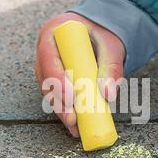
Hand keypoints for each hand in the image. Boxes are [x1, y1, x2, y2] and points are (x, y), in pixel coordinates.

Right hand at [35, 12, 125, 136]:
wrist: (101, 30)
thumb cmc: (103, 32)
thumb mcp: (111, 45)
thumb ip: (111, 66)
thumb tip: (109, 94)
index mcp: (53, 32)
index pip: (48, 56)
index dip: (57, 78)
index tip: (71, 96)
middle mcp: (45, 49)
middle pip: (45, 79)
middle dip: (59, 102)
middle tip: (72, 119)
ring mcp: (47, 65)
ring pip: (49, 91)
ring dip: (61, 110)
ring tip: (75, 128)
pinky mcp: (54, 78)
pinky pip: (57, 96)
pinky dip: (66, 110)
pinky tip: (76, 126)